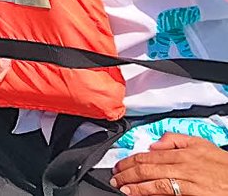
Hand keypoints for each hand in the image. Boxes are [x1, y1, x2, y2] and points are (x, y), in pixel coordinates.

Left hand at [111, 133, 227, 194]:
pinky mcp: (193, 193)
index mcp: (182, 152)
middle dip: (127, 173)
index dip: (130, 161)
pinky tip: (140, 194)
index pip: (148, 156)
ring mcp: (188, 180)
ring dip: (135, 185)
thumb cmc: (224, 166)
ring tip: (122, 188)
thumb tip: (153, 145)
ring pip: (154, 180)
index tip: (119, 166)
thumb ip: (176, 140)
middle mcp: (182, 164)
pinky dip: (150, 192)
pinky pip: (167, 191)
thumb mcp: (201, 144)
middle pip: (147, 167)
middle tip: (115, 178)